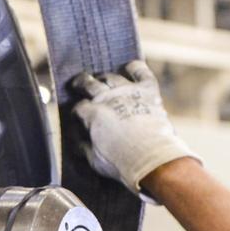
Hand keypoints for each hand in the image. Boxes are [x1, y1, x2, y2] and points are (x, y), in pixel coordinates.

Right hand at [72, 61, 200, 200]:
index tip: (78, 115)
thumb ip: (83, 147)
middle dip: (81, 83)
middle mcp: (107, 98)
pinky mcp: (148, 90)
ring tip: (101, 79)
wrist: (152, 159)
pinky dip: (134, 68)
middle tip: (78, 84)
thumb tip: (78, 140)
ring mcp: (128, 91)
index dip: (77, 111)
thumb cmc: (122, 162)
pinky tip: (129, 68)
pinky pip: (140, 71)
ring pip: (111, 76)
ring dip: (104, 77)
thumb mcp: (94, 160)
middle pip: (89, 83)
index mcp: (93, 114)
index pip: (79, 106)